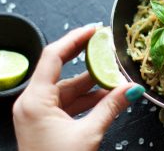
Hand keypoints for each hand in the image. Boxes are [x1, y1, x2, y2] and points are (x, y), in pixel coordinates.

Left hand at [13, 26, 144, 150]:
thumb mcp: (88, 134)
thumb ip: (110, 107)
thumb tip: (132, 88)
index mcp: (34, 100)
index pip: (53, 56)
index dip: (75, 38)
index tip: (93, 29)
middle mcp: (31, 102)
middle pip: (60, 70)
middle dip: (85, 59)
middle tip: (104, 45)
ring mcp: (37, 112)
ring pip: (66, 88)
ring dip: (90, 83)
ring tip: (113, 74)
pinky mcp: (44, 122)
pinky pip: (66, 103)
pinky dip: (85, 99)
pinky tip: (106, 95)